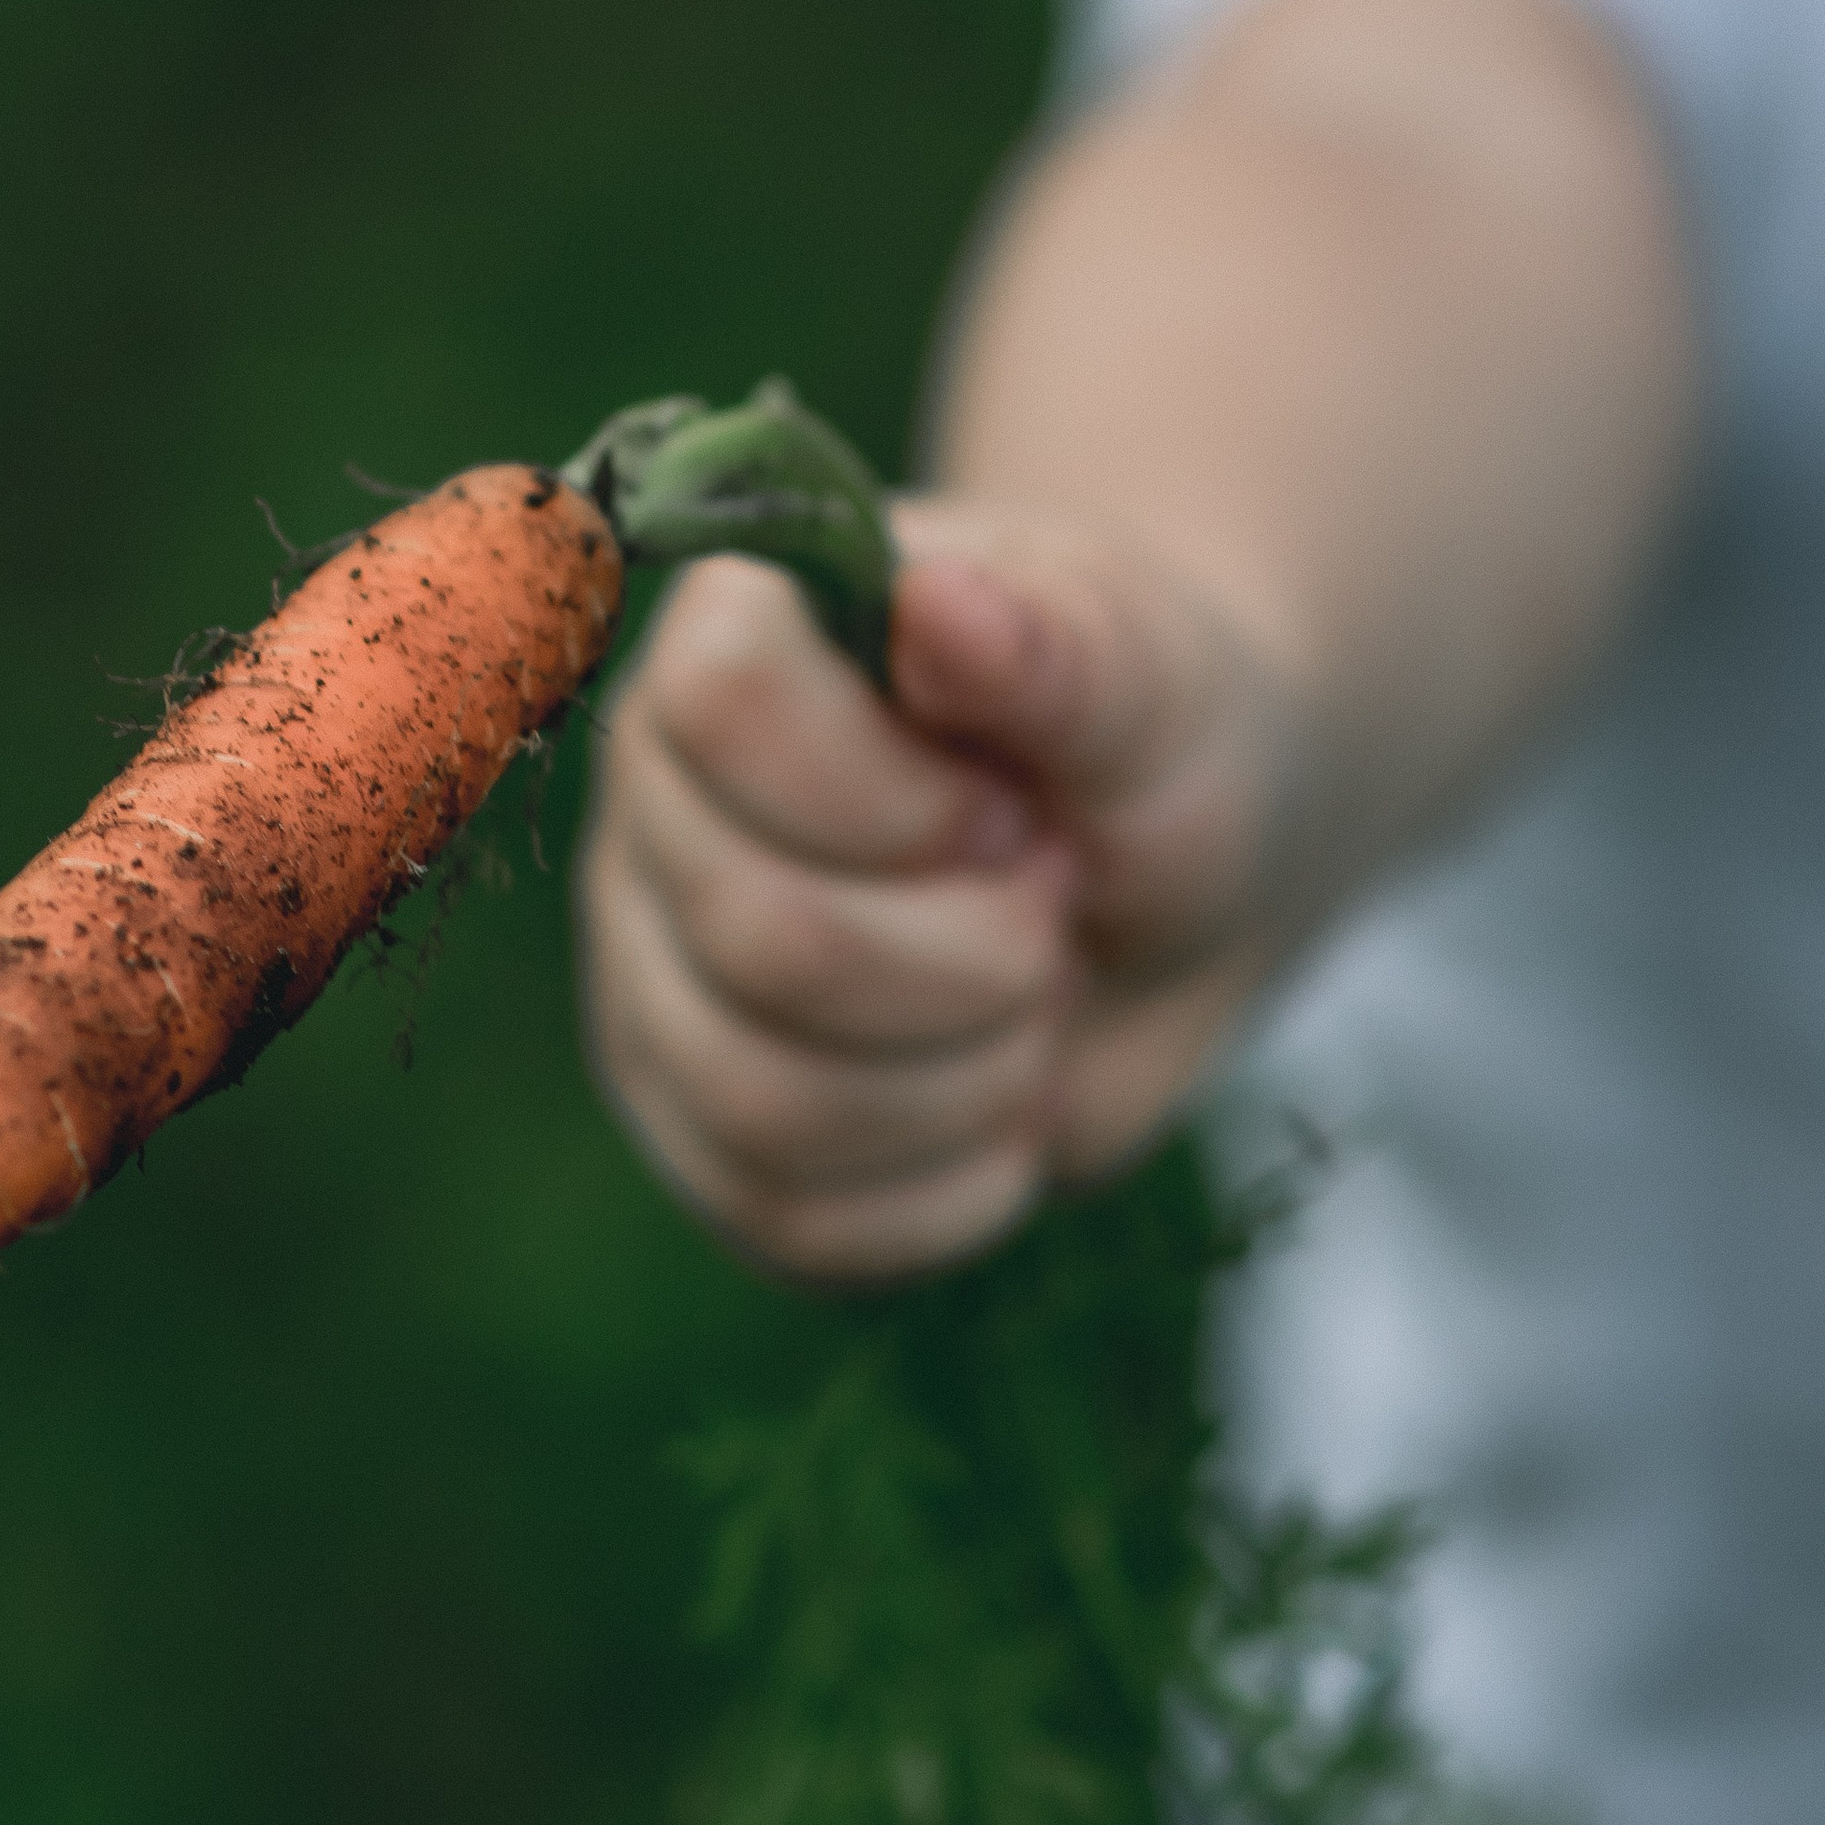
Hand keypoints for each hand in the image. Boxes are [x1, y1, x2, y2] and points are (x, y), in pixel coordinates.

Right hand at [576, 498, 1296, 1284]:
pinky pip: (786, 1219)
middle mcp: (657, 804)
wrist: (1167, 888)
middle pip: (755, 931)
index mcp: (734, 636)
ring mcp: (657, 978)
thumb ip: (1055, 648)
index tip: (1014, 808)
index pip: (724, 709)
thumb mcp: (1148, 680)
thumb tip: (939, 605)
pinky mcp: (700, 1131)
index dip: (898, 795)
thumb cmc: (1144, 743)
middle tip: (1057, 910)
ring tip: (1038, 1007)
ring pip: (761, 1100)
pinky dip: (949, 1191)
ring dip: (968, 1082)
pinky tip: (1011, 1112)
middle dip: (973, 956)